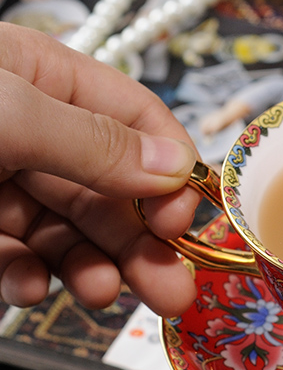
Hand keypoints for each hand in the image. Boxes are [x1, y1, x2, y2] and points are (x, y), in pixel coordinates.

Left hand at [0, 23, 198, 315]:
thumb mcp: (3, 111)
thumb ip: (91, 140)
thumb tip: (178, 166)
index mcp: (39, 76)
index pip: (134, 118)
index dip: (166, 169)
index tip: (178, 219)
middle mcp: (24, 128)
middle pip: (106, 188)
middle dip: (139, 241)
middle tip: (172, 291)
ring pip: (64, 229)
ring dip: (90, 266)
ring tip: (102, 293)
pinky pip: (11, 257)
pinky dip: (25, 278)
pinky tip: (30, 288)